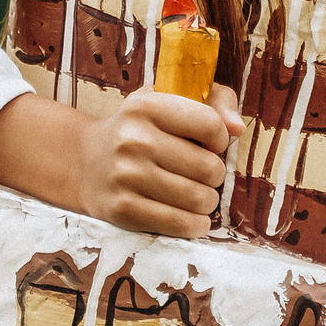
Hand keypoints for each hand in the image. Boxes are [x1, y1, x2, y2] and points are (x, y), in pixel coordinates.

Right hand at [0, 85, 241, 237]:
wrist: (87, 162)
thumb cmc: (141, 129)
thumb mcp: (169, 100)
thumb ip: (214, 100)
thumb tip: (238, 129)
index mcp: (146, 105)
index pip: (210, 125)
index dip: (220, 139)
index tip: (211, 144)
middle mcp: (133, 139)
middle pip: (209, 167)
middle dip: (214, 174)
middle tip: (202, 173)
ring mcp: (125, 176)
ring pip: (200, 199)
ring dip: (207, 200)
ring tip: (196, 193)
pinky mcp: (123, 210)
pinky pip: (181, 225)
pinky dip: (195, 224)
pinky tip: (191, 216)